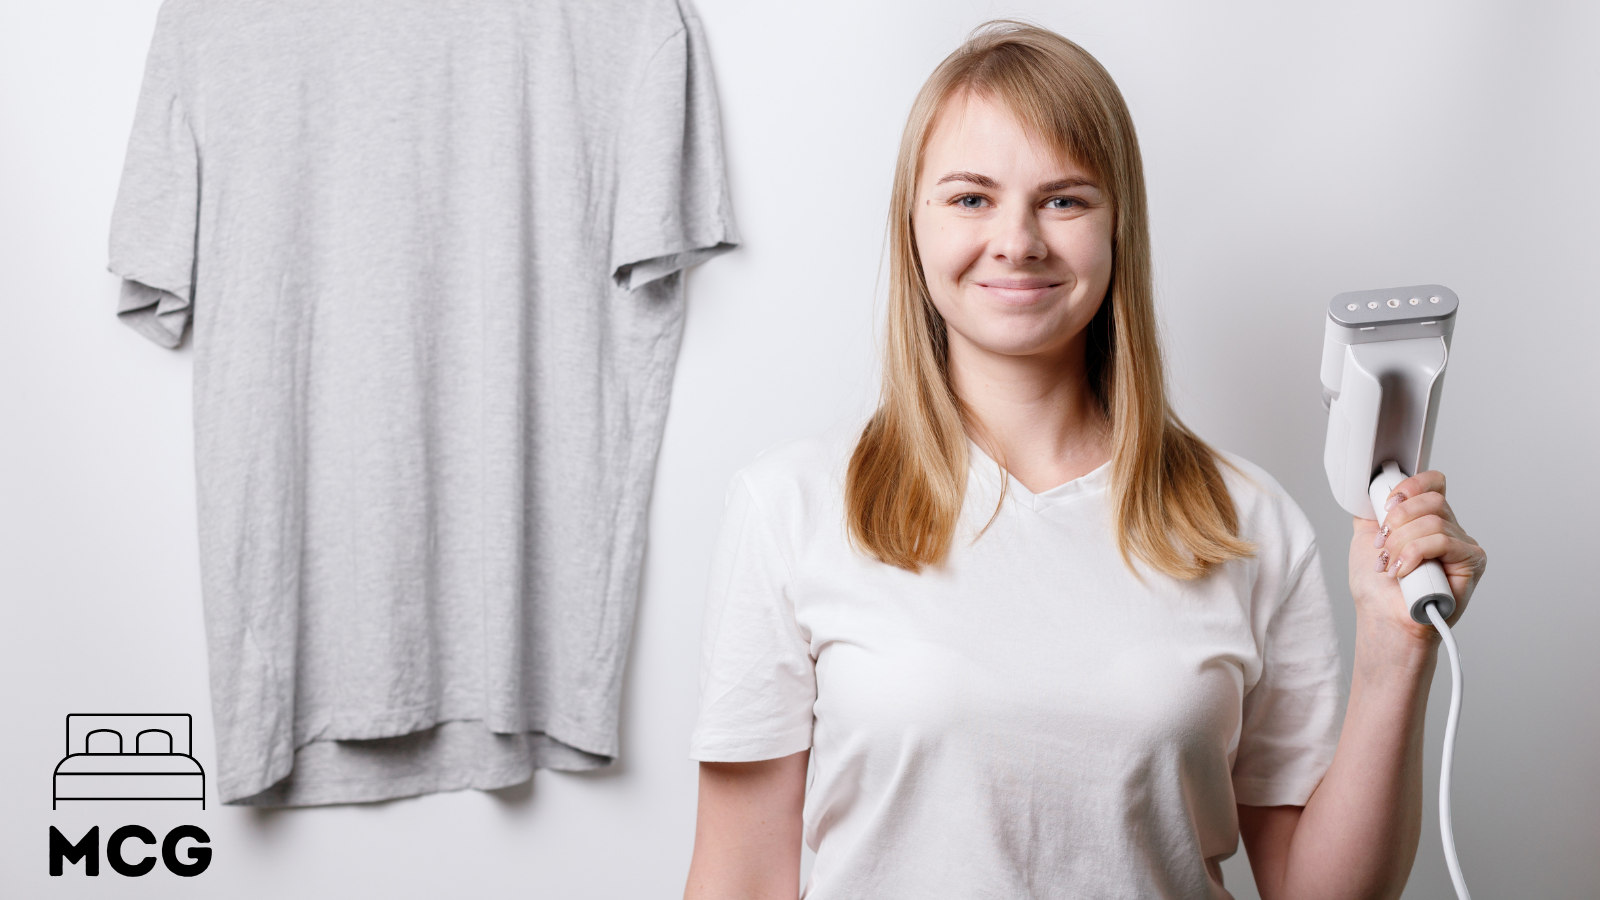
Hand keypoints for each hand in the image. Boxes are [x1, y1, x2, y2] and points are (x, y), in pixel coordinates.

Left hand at [1347, 469, 1487, 646]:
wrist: (1384, 618)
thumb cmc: (1377, 588)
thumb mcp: (1365, 538)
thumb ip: (1372, 511)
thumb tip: (1372, 489)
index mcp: (1425, 519)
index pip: (1433, 483)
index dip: (1411, 487)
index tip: (1387, 505)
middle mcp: (1448, 529)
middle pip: (1431, 499)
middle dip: (1398, 521)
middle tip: (1383, 545)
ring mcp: (1461, 544)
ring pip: (1434, 521)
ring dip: (1402, 543)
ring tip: (1392, 565)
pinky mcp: (1472, 561)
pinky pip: (1442, 541)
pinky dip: (1415, 553)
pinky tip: (1405, 571)